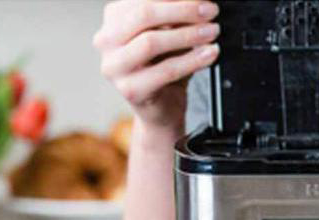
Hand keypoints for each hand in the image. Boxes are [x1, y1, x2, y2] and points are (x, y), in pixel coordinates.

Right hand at [94, 0, 220, 131]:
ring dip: (188, 35)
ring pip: (151, 42)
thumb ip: (176, 17)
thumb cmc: (163, 68)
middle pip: (144, 15)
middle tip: (210, 11)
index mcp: (113, 19)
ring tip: (212, 32)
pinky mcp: (130, 89)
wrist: (161, 110)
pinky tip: (209, 54)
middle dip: (182, 10)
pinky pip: (165, 70)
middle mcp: (106, 40)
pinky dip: (192, 60)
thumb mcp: (170, 35)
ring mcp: (114, 66)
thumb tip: (197, 2)